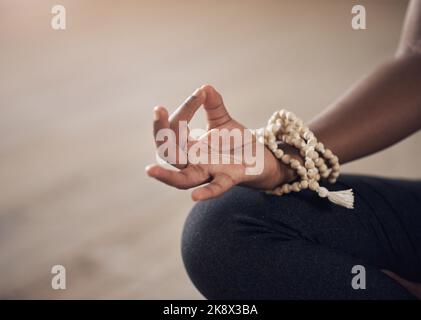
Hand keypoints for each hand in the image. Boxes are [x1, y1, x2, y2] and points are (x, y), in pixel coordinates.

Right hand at [146, 85, 291, 200]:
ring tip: (149, 170)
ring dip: (166, 176)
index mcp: (189, 147)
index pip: (175, 129)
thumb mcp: (222, 121)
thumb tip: (205, 87)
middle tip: (158, 110)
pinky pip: (215, 188)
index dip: (185, 109)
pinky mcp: (229, 178)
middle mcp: (194, 162)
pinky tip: (195, 196)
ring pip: (182, 179)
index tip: (201, 93)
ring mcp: (209, 172)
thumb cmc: (235, 142)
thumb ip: (214, 105)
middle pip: (168, 152)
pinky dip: (206, 192)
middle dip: (161, 132)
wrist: (261, 159)